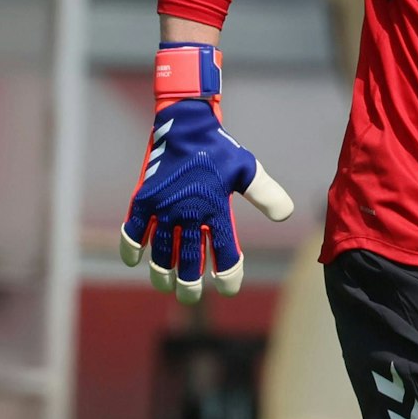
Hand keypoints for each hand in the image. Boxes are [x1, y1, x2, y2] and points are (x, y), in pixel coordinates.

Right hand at [119, 43, 293, 302]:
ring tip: (164, 284)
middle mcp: (188, 211)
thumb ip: (266, 193)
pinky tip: (134, 260)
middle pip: (188, 259)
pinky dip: (131, 246)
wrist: (186, 122)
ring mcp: (164, 206)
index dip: (227, 275)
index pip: (223, 252)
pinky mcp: (144, 198)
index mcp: (215, 208)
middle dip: (190, 284)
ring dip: (162, 272)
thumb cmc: (219, 149)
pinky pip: (133, 229)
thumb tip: (286, 215)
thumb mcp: (247, 169)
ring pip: (161, 251)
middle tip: (191, 296)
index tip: (228, 288)